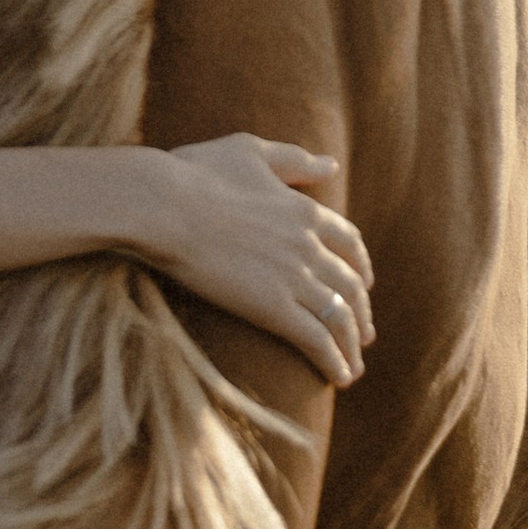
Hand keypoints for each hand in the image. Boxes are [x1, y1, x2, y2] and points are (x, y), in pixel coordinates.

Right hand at [142, 135, 374, 386]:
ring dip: (351, 345)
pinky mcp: (273, 307)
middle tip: (364, 335)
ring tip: (353, 367)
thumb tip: (330, 165)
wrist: (163, 204)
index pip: (349, 243)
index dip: (361, 267)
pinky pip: (317, 339)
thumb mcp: (250, 151)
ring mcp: (294, 277)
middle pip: (351, 286)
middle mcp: (309, 245)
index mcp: (304, 209)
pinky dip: (334, 360)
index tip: (364, 285)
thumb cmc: (194, 174)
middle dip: (361, 314)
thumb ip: (293, 160)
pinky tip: (340, 377)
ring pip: (340, 317)